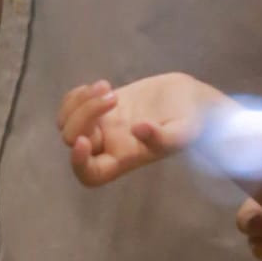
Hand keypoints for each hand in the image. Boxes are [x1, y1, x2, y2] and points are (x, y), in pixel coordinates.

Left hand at [58, 73, 227, 186]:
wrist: (194, 100)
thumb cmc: (193, 123)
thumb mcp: (184, 132)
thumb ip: (163, 136)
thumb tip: (139, 129)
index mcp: (125, 159)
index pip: (90, 174)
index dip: (78, 163)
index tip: (82, 140)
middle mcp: (108, 144)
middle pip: (72, 139)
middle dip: (85, 115)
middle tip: (113, 96)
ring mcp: (104, 123)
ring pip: (67, 121)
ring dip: (79, 102)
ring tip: (106, 86)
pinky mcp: (104, 104)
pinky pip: (74, 104)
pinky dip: (77, 94)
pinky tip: (101, 85)